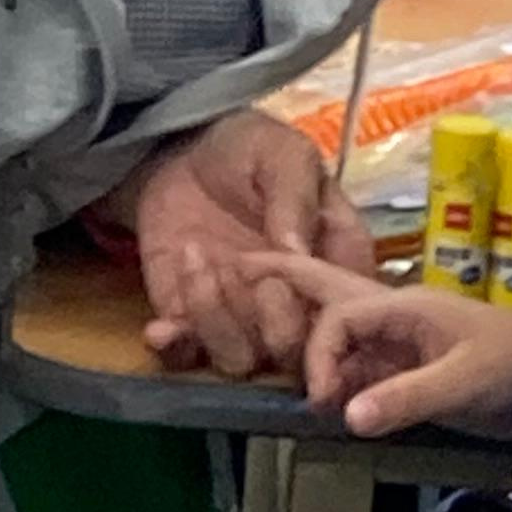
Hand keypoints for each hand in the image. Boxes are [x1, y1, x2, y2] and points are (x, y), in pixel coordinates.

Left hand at [136, 107, 371, 377]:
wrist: (185, 151)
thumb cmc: (251, 150)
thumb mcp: (283, 155)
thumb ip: (294, 198)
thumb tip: (295, 249)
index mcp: (335, 264)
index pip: (347, 312)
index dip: (322, 305)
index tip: (287, 268)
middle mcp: (295, 306)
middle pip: (297, 353)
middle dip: (271, 321)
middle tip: (243, 265)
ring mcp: (243, 320)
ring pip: (242, 360)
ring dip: (217, 320)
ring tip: (198, 260)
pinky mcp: (192, 323)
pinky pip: (186, 358)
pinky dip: (176, 346)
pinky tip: (163, 325)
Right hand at [245, 249, 511, 439]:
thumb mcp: (465, 384)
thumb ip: (406, 398)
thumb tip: (342, 417)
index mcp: (404, 305)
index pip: (336, 317)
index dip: (318, 357)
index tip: (321, 402)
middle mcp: (395, 317)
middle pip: (328, 294)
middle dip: (282, 281)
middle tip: (231, 269)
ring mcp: (401, 345)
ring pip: (338, 335)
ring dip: (307, 346)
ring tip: (265, 351)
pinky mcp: (409, 373)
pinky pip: (358, 370)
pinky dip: (333, 379)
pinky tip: (319, 400)